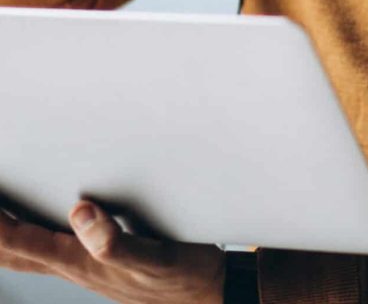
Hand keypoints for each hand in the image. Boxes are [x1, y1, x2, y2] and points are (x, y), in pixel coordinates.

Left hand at [0, 200, 224, 303]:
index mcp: (79, 263)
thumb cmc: (182, 278)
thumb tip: (78, 211)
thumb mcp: (153, 259)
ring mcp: (84, 267)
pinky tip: (33, 223)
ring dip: (4, 235)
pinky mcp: (97, 262)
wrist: (209, 294)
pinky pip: (46, 250)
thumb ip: (114, 241)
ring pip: (26, 253)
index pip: (18, 242)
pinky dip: (26, 236)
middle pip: (13, 252)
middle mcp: (74, 266)